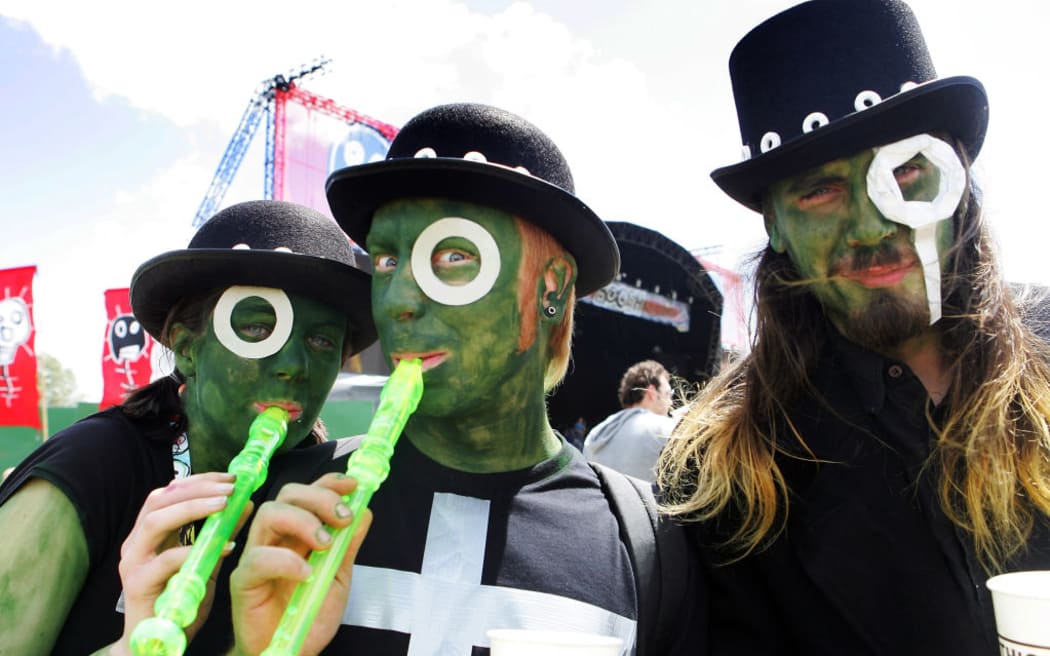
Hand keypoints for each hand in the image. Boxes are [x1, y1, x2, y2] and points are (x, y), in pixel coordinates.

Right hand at [112, 472, 249, 654]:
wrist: (157, 647)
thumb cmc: (181, 603)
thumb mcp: (207, 562)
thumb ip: (222, 534)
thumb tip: (247, 503)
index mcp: (149, 533)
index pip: (169, 493)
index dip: (199, 480)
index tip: (230, 477)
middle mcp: (136, 543)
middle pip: (160, 500)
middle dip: (197, 488)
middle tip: (230, 487)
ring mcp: (133, 564)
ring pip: (155, 522)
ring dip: (192, 508)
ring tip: (224, 505)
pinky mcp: (137, 586)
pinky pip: (164, 561)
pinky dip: (194, 550)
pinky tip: (224, 549)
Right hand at [229, 473, 371, 655]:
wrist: (293, 650)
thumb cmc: (310, 613)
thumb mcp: (338, 576)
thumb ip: (349, 544)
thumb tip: (364, 511)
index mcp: (297, 531)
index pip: (307, 492)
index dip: (328, 482)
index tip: (352, 486)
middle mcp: (275, 537)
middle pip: (288, 494)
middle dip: (319, 498)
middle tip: (343, 518)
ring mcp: (257, 555)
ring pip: (269, 515)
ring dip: (303, 521)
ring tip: (326, 544)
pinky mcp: (244, 580)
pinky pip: (258, 558)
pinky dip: (287, 560)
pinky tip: (307, 574)